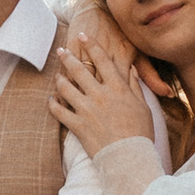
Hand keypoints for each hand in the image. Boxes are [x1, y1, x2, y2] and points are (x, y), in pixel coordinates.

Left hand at [51, 16, 162, 156]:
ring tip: (57, 76)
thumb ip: (135, 86)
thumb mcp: (143, 107)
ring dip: (60, 80)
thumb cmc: (140, 133)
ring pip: (66, 88)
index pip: (102, 60)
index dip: (91, 45)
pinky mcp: (78, 125)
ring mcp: (87, 110)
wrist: (129, 158)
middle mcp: (100, 95)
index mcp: (117, 89)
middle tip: (61, 51)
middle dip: (68, 58)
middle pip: (79, 70)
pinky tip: (51, 101)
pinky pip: (59, 112)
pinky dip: (53, 105)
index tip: (83, 36)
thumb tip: (130, 70)